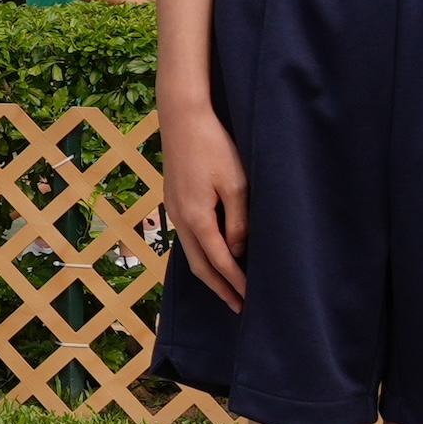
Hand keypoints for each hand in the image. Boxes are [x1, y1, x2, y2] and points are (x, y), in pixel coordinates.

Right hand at [163, 101, 247, 309]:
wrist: (182, 117)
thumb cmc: (214, 146)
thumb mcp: (236, 184)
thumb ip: (238, 221)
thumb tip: (237, 251)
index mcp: (197, 217)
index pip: (220, 261)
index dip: (235, 282)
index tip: (250, 299)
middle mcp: (180, 219)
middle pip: (199, 266)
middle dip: (219, 288)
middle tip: (237, 306)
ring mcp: (172, 210)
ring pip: (189, 253)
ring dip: (208, 273)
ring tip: (226, 287)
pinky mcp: (172, 200)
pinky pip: (185, 237)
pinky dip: (199, 254)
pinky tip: (210, 253)